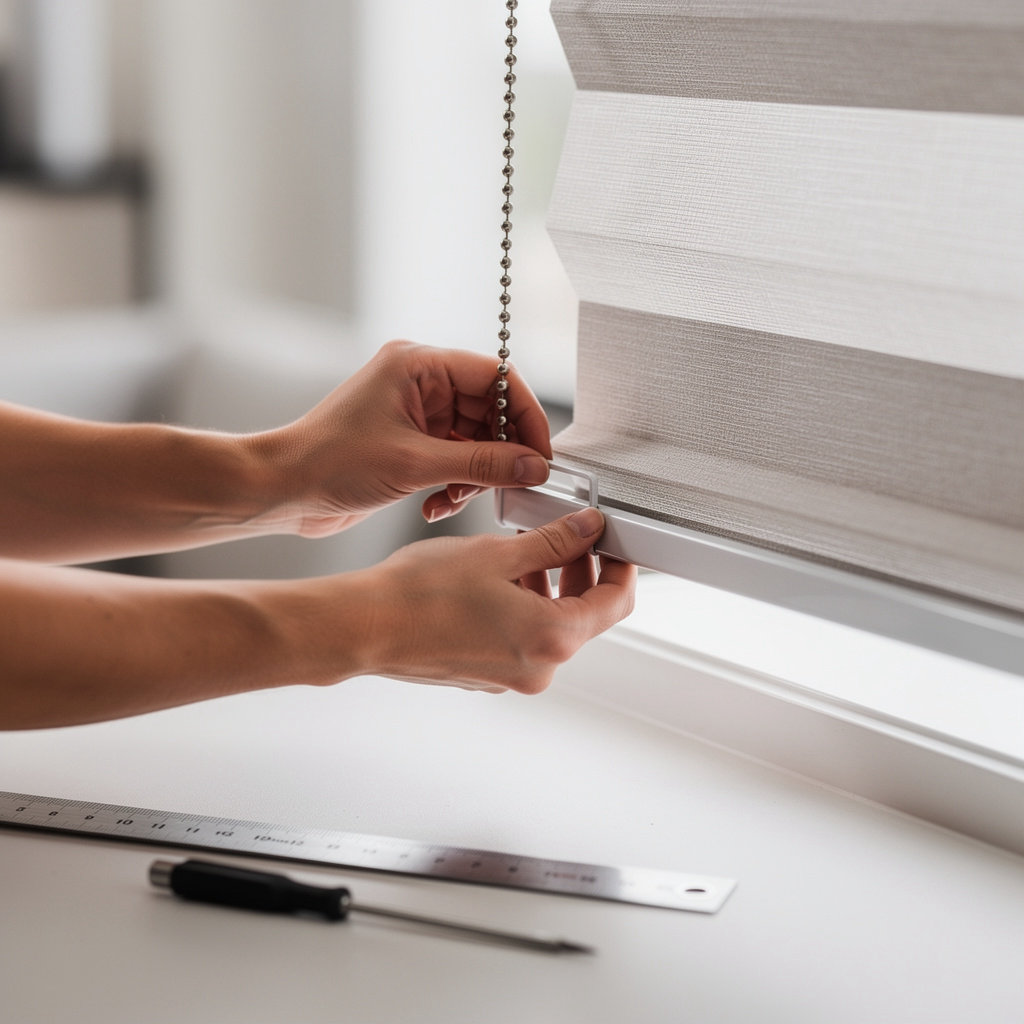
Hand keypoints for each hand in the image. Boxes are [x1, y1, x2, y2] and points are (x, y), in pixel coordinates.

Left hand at [256, 340, 552, 536]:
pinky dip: (454, 485)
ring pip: (474, 441)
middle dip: (499, 452)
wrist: (282, 491)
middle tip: (512, 483)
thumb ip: (482, 464)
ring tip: (458, 497)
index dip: (524, 414)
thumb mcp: (415, 464)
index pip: (496, 376)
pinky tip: (436, 505)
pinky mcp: (409, 444)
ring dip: (475, 476)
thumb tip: (532, 465)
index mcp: (418, 366)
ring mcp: (414, 415)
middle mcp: (419, 384)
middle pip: (489, 411)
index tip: (541, 452)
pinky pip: (454, 460)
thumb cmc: (328, 463)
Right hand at [360, 507, 636, 693]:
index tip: (614, 542)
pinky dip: (522, 605)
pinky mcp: (487, 674)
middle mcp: (538, 668)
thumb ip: (554, 542)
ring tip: (524, 546)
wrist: (366, 627)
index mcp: (551, 638)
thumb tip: (589, 529)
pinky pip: (522, 637)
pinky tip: (499, 575)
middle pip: (584, 615)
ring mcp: (511, 676)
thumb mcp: (499, 553)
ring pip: (550, 624)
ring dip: (549, 585)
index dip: (621, 566)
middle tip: (567, 533)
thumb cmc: (421, 594)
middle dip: (581, 570)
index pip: (615, 602)